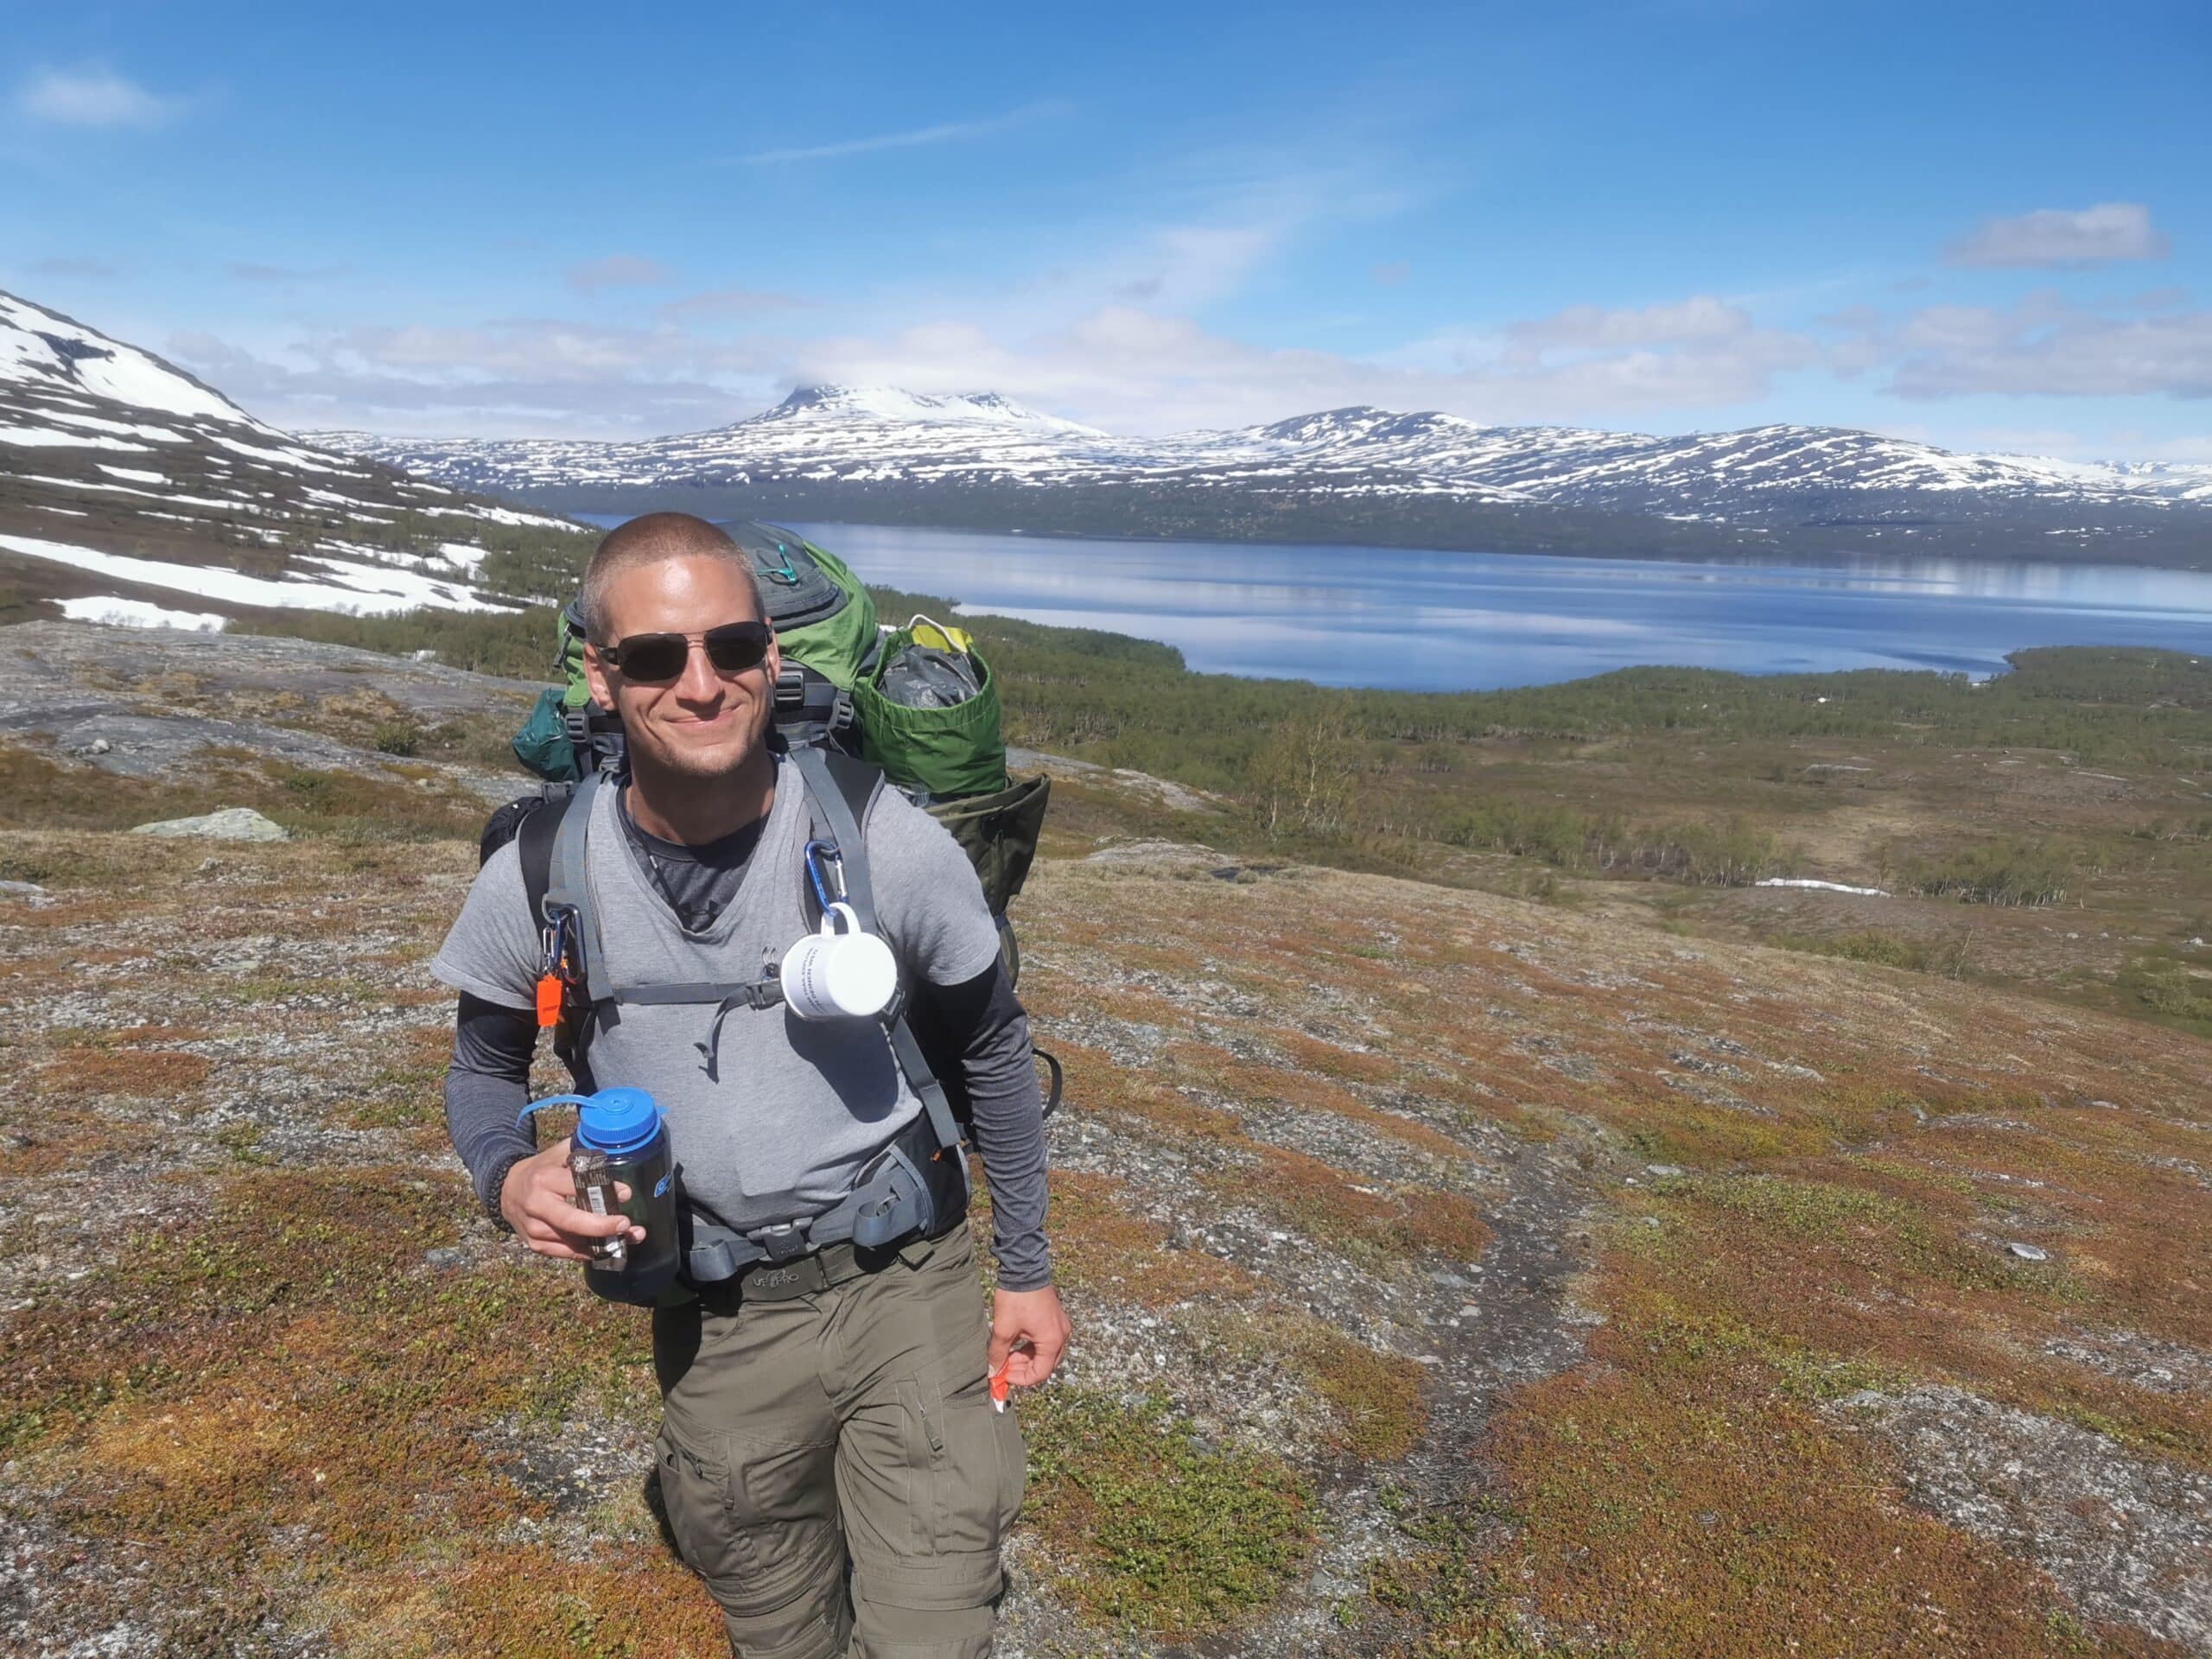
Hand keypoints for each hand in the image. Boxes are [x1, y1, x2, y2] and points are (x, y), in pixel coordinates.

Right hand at [499, 1137, 644, 1263]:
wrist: (506, 1191)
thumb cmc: (540, 1170)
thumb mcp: (557, 1154)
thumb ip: (581, 1150)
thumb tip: (612, 1143)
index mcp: (544, 1179)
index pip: (575, 1186)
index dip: (602, 1191)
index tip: (626, 1193)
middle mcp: (537, 1206)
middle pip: (571, 1221)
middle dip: (601, 1225)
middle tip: (626, 1224)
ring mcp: (534, 1229)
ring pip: (572, 1241)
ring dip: (604, 1243)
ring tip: (631, 1237)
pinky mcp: (536, 1246)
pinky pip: (567, 1253)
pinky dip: (589, 1252)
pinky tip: (610, 1247)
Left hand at [989, 1285, 1070, 1390]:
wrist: (1024, 1268)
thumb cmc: (1016, 1298)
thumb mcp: (1003, 1329)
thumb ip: (998, 1354)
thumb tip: (993, 1371)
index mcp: (1052, 1341)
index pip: (1040, 1373)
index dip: (1020, 1379)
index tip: (1003, 1375)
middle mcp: (1061, 1335)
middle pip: (1045, 1365)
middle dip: (1024, 1369)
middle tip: (1004, 1367)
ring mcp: (1060, 1326)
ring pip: (1045, 1353)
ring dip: (1027, 1358)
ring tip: (1006, 1355)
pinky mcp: (1055, 1318)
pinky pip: (1046, 1340)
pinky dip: (1031, 1347)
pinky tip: (1015, 1344)